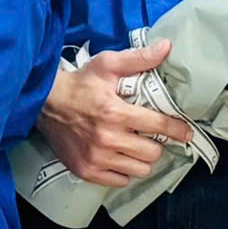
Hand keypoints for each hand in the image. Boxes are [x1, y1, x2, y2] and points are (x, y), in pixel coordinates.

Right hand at [39, 40, 192, 186]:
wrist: (42, 102)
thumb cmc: (79, 83)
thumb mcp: (107, 65)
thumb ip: (138, 58)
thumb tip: (167, 47)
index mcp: (115, 112)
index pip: (159, 126)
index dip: (177, 130)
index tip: (184, 132)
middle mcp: (107, 138)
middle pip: (152, 153)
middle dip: (154, 143)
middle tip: (146, 135)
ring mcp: (97, 157)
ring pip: (140, 170)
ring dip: (140, 159)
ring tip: (132, 147)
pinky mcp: (87, 170)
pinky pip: (121, 181)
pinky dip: (123, 171)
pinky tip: (117, 157)